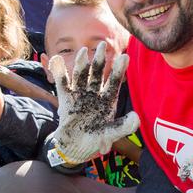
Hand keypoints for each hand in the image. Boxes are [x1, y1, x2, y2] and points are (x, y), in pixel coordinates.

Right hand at [47, 42, 139, 164]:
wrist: (75, 147)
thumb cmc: (95, 141)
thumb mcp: (110, 135)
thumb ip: (123, 127)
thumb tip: (137, 118)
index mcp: (107, 100)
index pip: (114, 82)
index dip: (118, 70)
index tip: (124, 57)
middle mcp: (94, 94)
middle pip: (97, 74)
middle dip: (100, 60)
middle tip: (102, 45)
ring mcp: (80, 95)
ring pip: (81, 76)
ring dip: (82, 63)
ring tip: (83, 51)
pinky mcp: (66, 99)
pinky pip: (62, 83)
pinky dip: (59, 72)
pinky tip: (56, 59)